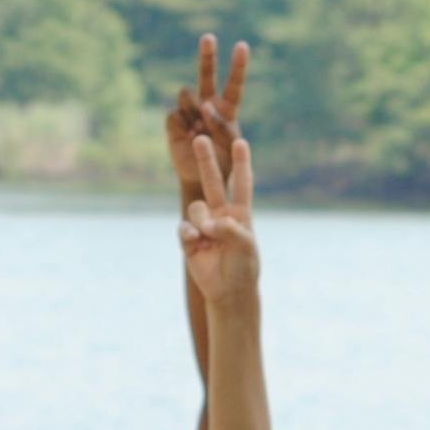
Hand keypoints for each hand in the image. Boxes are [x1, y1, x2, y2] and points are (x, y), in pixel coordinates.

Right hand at [166, 34, 249, 214]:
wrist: (201, 178)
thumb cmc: (223, 164)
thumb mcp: (231, 148)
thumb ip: (222, 126)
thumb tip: (205, 106)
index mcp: (227, 110)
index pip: (234, 84)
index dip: (238, 65)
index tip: (242, 46)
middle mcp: (208, 105)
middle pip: (206, 75)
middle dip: (207, 56)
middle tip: (209, 37)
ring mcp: (189, 112)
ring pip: (187, 96)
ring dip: (193, 111)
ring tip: (198, 131)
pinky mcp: (174, 121)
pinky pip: (175, 114)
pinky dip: (182, 126)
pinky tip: (186, 138)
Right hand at [177, 131, 258, 322]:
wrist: (228, 291)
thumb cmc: (243, 267)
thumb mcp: (245, 247)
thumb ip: (231, 230)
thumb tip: (209, 223)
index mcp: (240, 213)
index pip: (242, 184)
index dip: (241, 163)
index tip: (241, 142)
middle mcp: (220, 214)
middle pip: (213, 182)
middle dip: (207, 160)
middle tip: (200, 139)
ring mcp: (203, 225)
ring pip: (196, 208)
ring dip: (202, 220)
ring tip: (208, 236)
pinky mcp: (189, 239)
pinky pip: (184, 228)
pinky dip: (190, 234)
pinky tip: (196, 242)